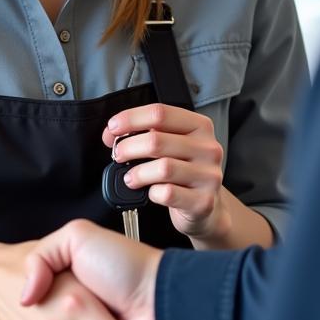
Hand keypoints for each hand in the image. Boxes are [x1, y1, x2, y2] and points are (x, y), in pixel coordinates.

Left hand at [104, 103, 230, 241]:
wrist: (206, 206)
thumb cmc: (183, 171)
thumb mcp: (171, 145)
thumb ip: (144, 133)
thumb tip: (111, 134)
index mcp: (200, 126)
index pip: (160, 113)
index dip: (131, 118)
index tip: (113, 127)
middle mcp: (208, 148)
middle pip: (157, 140)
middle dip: (128, 147)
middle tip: (118, 155)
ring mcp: (208, 175)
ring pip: (163, 168)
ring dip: (138, 173)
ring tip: (130, 177)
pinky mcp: (203, 201)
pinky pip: (169, 193)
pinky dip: (152, 193)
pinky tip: (150, 192)